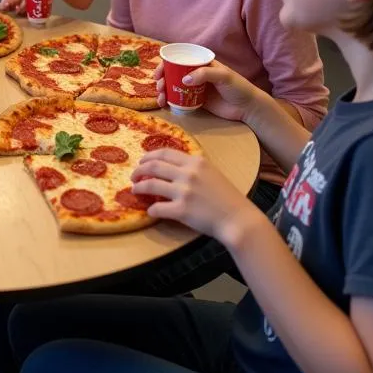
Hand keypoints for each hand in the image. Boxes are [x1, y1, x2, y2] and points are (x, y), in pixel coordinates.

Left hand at [131, 148, 259, 241]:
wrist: (238, 219)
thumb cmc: (227, 197)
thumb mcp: (211, 172)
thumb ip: (192, 167)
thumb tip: (170, 166)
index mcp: (195, 162)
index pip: (164, 153)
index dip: (148, 156)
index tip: (142, 161)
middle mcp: (188, 173)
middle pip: (153, 166)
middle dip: (139, 170)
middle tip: (134, 176)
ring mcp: (184, 192)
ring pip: (151, 185)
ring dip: (139, 187)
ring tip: (135, 190)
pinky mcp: (182, 210)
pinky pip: (157, 208)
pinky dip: (151, 210)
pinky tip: (150, 211)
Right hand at [155, 59, 259, 122]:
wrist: (247, 108)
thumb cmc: (238, 87)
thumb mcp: (223, 76)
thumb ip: (204, 74)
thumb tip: (183, 80)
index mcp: (201, 63)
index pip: (179, 60)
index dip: (166, 64)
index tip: (158, 73)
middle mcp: (195, 74)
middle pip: (172, 73)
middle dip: (162, 79)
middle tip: (159, 87)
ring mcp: (195, 88)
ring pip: (173, 86)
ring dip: (163, 90)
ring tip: (161, 99)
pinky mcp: (196, 101)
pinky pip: (179, 99)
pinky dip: (170, 101)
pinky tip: (165, 105)